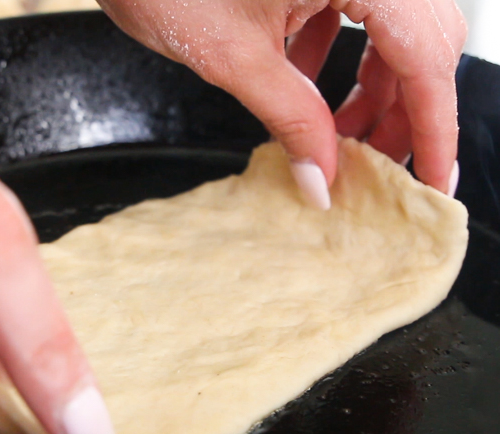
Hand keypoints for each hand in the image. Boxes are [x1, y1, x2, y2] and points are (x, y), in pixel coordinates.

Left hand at [98, 0, 466, 207]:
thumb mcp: (234, 57)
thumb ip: (290, 119)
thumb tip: (322, 177)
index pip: (424, 55)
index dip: (434, 126)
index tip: (433, 180)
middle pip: (418, 41)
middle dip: (401, 109)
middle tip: (377, 163)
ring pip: (388, 28)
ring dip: (369, 87)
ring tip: (336, 137)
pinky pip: (351, 10)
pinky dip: (338, 56)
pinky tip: (306, 89)